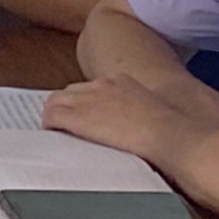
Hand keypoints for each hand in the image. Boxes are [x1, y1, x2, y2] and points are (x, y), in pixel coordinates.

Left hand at [42, 74, 184, 160]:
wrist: (169, 135)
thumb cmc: (170, 132)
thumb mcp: (153, 114)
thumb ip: (139, 115)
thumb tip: (137, 130)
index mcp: (120, 82)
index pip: (90, 88)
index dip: (84, 103)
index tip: (84, 115)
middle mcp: (100, 85)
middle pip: (70, 92)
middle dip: (66, 107)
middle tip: (64, 124)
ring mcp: (88, 100)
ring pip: (55, 101)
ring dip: (54, 115)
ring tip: (55, 132)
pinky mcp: (79, 118)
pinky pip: (52, 117)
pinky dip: (49, 125)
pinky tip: (51, 136)